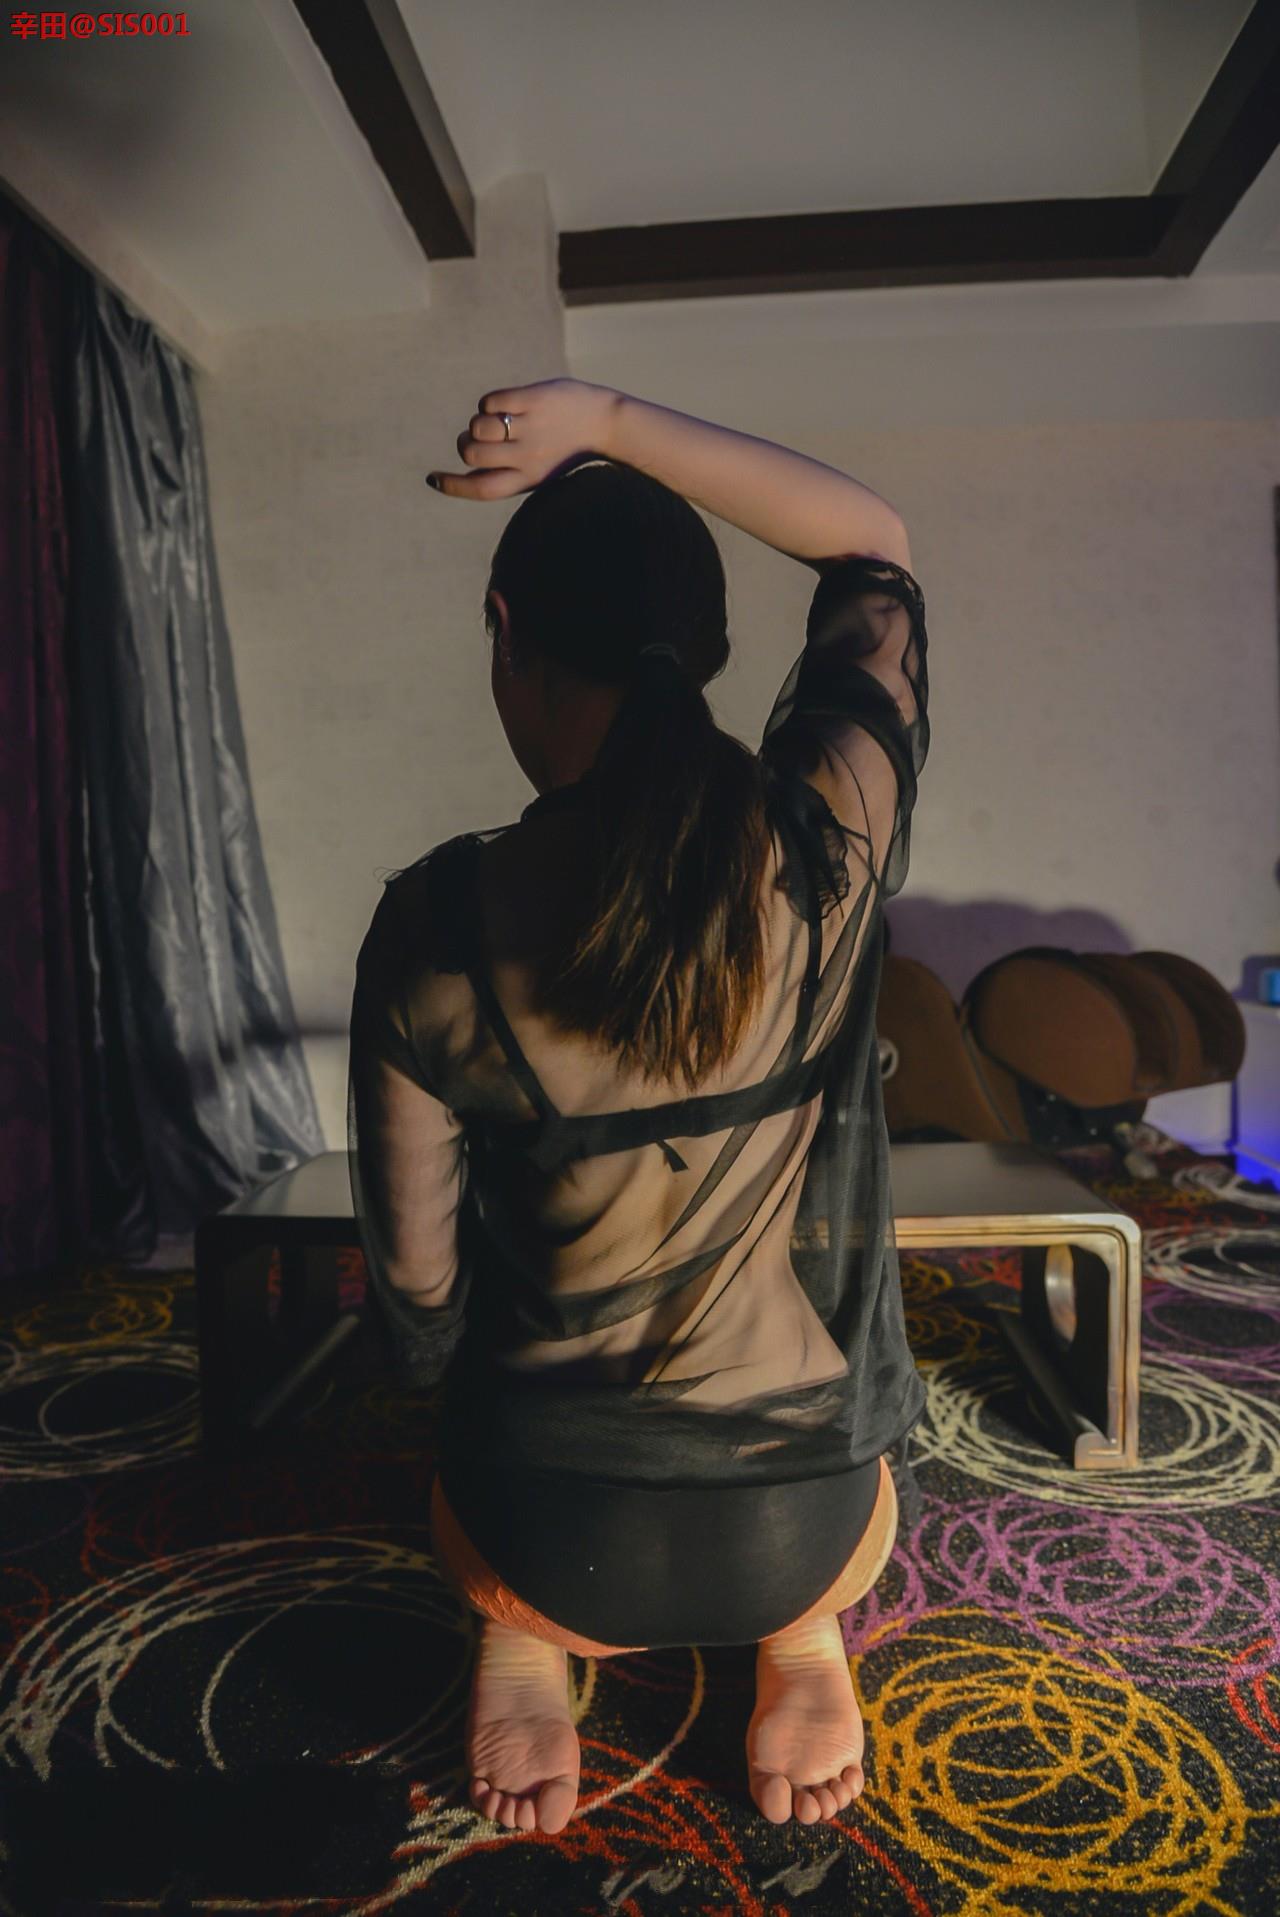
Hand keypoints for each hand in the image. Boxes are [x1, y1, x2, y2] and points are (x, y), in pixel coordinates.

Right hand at [426, 378, 618, 500]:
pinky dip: (492, 402)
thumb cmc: (568, 449)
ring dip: (479, 422)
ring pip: (478, 426)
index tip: (433, 479)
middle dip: (465, 444)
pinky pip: (491, 401)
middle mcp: (527, 458)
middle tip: (475, 439)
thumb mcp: (540, 469)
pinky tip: (509, 404)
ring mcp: (531, 428)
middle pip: (472, 454)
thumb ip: (508, 470)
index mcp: (527, 480)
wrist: (608, 425)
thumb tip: (468, 462)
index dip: (452, 486)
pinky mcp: (533, 400)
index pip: (480, 488)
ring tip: (497, 421)